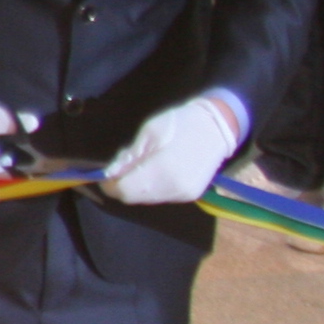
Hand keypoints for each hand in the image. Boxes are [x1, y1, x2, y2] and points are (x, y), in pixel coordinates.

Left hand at [102, 95, 243, 206]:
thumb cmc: (180, 124)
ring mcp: (183, 195)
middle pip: (133, 197)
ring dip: (136, 187)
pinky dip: (151, 188)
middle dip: (122, 185)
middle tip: (122, 167)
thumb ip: (128, 157)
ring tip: (141, 165)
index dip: (109, 184)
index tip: (104, 174)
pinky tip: (155, 171)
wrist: (218, 127)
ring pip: (146, 199)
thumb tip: (108, 173)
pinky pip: (161, 197)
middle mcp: (172, 189)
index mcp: (161, 172)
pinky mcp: (191, 195)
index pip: (124, 190)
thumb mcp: (148, 134)